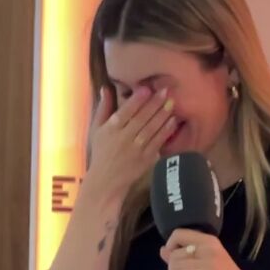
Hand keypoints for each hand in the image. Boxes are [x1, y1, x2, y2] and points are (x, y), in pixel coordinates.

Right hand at [80, 85, 177, 206]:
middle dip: (154, 104)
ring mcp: (136, 150)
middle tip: (166, 91)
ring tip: (172, 103)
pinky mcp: (146, 159)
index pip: (125, 112)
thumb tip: (106, 88)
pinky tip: (173, 121)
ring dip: (163, 115)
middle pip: (141, 119)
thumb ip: (103, 108)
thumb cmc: (101, 153)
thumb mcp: (96, 129)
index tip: (147, 88)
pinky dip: (166, 131)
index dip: (137, 100)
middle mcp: (124, 138)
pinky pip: (157, 143)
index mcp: (111, 130)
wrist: (106, 181)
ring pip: (151, 129)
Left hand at [159, 229, 268, 269]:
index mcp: (210, 240)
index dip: (170, 246)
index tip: (173, 260)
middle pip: (174, 252)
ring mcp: (208, 260)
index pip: (179, 233)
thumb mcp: (207, 264)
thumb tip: (163, 250)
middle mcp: (209, 246)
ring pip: (174, 264)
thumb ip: (185, 256)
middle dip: (171, 267)